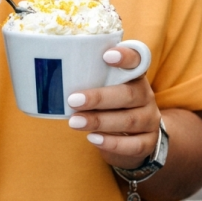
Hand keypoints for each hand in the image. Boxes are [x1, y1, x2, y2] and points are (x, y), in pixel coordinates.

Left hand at [66, 46, 160, 169]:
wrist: (136, 137)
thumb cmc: (112, 107)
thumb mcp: (106, 89)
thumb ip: (90, 80)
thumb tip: (52, 76)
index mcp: (135, 77)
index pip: (138, 59)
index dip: (126, 56)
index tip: (107, 56)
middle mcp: (146, 96)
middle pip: (129, 94)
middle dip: (99, 98)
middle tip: (72, 100)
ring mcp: (150, 120)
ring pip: (129, 120)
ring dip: (99, 121)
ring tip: (74, 122)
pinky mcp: (149, 142)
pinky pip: (134, 144)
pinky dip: (112, 143)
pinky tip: (93, 139)